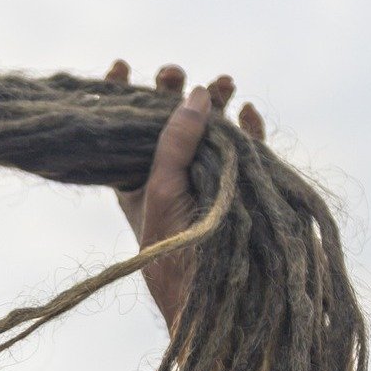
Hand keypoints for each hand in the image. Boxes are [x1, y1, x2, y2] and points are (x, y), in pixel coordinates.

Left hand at [104, 61, 266, 330]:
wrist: (211, 304)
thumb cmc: (172, 251)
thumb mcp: (162, 189)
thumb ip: (174, 141)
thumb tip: (195, 94)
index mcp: (137, 183)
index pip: (124, 132)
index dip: (121, 98)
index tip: (120, 66)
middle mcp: (170, 181)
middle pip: (170, 125)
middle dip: (173, 94)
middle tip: (173, 73)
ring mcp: (207, 185)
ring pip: (211, 134)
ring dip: (218, 105)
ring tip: (225, 82)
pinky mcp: (241, 194)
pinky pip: (248, 154)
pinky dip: (251, 131)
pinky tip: (249, 113)